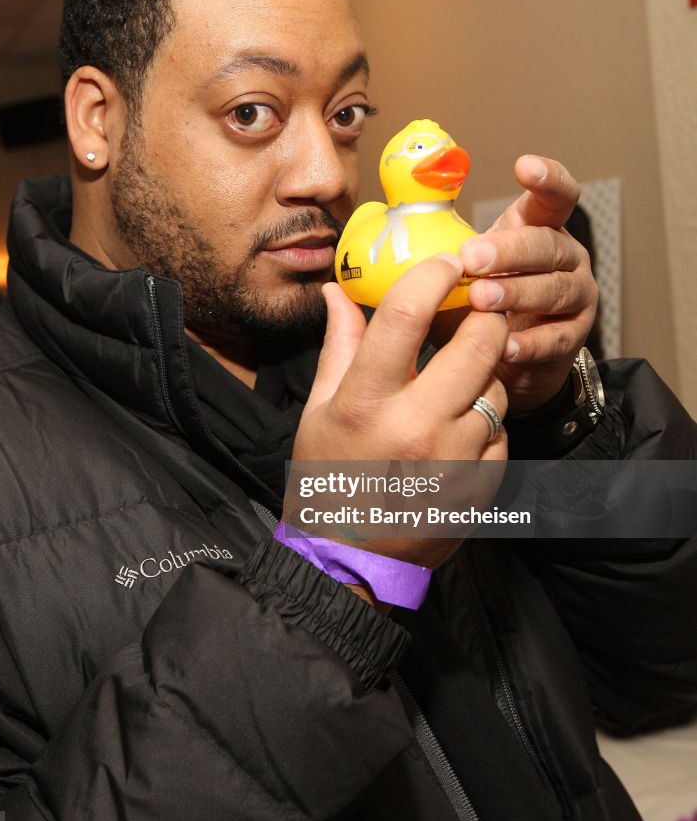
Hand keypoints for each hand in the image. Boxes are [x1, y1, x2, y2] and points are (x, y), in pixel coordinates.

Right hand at [293, 255, 508, 577]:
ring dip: (485, 371)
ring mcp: (453, 460)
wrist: (349, 558)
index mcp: (364, 402)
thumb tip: (337, 291)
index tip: (445, 262)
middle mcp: (413, 426)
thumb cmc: (327, 478)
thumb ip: (339, 346)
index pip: (405, 314)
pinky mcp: (480, 486)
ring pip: (496, 385)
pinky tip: (460, 429)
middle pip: (476, 341)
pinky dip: (486, 420)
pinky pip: (501, 430)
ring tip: (460, 379)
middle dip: (485, 313)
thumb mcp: (319, 409)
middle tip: (480, 306)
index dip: (432, 275)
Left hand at [460, 155, 597, 413]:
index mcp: (539, 228)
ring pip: (554, 288)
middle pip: (547, 244)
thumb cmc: (477, 302)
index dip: (547, 178)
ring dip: (516, 293)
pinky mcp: (575, 336)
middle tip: (472, 258)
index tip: (523, 166)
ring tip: (480, 300)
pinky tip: (505, 345)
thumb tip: (392, 225)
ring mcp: (577, 295)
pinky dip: (530, 342)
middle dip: (509, 250)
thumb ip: (438, 248)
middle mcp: (566, 256)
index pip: (555, 196)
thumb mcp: (459, 269)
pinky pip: (556, 337)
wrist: (502, 355)